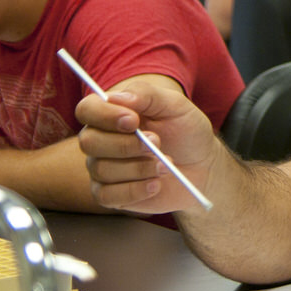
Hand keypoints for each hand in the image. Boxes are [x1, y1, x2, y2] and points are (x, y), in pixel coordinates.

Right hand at [75, 79, 217, 214]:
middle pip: (89, 141)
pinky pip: (108, 195)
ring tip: (165, 163)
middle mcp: (101, 140)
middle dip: (126, 144)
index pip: (87, 109)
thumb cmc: (186, 131)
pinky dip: (136, 190)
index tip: (133, 120)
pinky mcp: (109, 194)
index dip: (105, 115)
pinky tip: (156, 184)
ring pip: (101, 169)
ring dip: (138, 167)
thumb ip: (148, 95)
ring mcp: (102, 168)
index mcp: (112, 113)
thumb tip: (116, 97)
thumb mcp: (176, 106)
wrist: (202, 165)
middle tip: (157, 142)